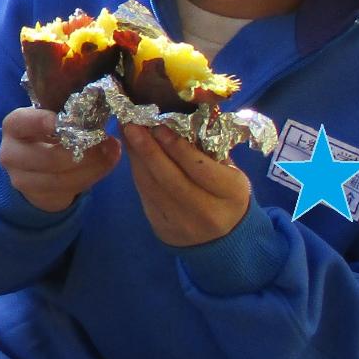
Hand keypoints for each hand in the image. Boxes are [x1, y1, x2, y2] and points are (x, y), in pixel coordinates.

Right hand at [0, 106, 120, 213]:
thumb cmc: (47, 134)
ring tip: (112, 153)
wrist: (33, 166)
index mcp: (13, 126)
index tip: (72, 121)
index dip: (46, 121)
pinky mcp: (37, 196)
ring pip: (62, 178)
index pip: (25, 122)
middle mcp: (10, 154)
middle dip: (85, 151)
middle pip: (50, 157)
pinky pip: (70, 190)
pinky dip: (92, 177)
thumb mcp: (51, 119)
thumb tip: (100, 120)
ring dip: (94, 166)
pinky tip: (105, 165)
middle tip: (106, 140)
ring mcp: (21, 180)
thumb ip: (69, 117)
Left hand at [120, 123, 252, 247]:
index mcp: (231, 193)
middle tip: (131, 126)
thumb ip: (208, 150)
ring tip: (127, 135)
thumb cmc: (226, 193)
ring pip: (153, 188)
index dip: (177, 147)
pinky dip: (137, 173)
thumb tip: (176, 119)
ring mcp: (184, 224)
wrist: (225, 238)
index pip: (200, 168)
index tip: (158, 126)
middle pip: (171, 179)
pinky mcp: (164, 229)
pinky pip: (146, 197)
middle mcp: (208, 212)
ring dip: (136, 159)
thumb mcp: (230, 171)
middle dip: (148, 150)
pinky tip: (131, 154)